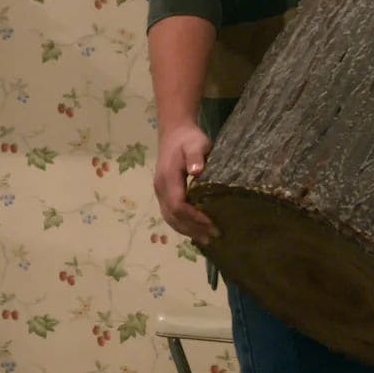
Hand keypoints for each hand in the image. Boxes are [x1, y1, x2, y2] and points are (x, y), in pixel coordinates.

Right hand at [154, 124, 217, 242]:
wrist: (174, 133)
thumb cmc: (189, 139)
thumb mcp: (196, 143)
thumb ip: (196, 156)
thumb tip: (196, 171)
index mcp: (168, 177)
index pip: (177, 204)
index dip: (193, 216)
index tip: (211, 222)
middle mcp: (161, 188)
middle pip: (172, 216)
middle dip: (192, 228)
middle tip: (213, 236)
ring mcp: (160, 192)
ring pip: (169, 218)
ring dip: (187, 230)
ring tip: (206, 239)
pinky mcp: (164, 194)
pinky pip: (170, 214)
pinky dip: (182, 225)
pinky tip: (195, 231)